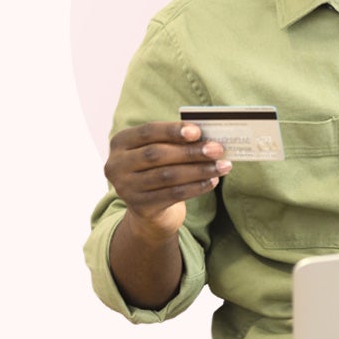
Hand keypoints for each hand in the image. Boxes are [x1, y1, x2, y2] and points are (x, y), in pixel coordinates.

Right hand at [104, 121, 231, 242]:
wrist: (149, 208)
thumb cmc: (158, 168)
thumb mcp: (159, 151)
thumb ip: (175, 141)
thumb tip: (207, 137)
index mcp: (120, 143)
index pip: (148, 132)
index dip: (173, 130)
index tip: (197, 131)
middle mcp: (117, 165)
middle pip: (158, 154)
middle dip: (190, 151)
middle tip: (217, 149)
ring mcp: (126, 188)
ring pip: (168, 176)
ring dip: (199, 170)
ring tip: (222, 166)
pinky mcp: (140, 207)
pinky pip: (173, 194)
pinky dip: (196, 187)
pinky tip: (212, 181)